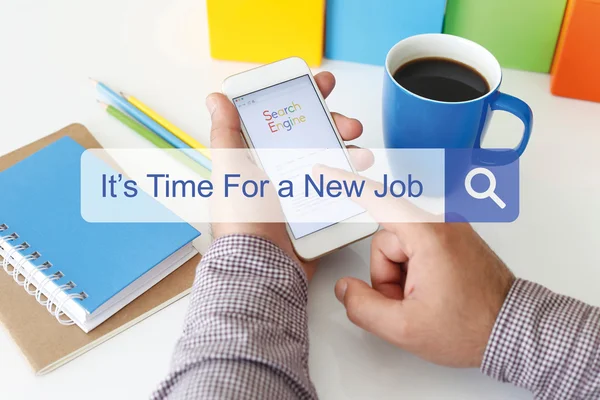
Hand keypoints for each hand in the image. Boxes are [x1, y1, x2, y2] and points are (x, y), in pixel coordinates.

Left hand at [206, 72, 365, 280]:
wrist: (263, 264)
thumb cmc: (243, 218)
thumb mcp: (230, 170)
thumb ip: (226, 134)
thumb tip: (216, 98)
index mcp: (257, 156)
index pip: (281, 117)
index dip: (302, 98)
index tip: (322, 85)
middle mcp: (278, 169)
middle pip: (311, 134)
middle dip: (333, 122)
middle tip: (348, 124)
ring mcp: (299, 188)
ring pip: (329, 157)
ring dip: (347, 147)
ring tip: (359, 149)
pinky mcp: (315, 207)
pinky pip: (336, 185)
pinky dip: (350, 175)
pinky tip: (358, 170)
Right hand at [326, 171, 514, 366]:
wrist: (514, 330)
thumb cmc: (472, 327)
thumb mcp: (405, 328)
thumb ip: (364, 307)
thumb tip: (345, 288)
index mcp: (428, 235)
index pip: (377, 199)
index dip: (345, 184)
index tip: (324, 171)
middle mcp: (440, 223)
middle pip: (385, 240)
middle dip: (387, 276)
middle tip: (410, 303)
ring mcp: (449, 230)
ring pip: (399, 247)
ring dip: (401, 277)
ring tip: (425, 301)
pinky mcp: (452, 239)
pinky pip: (416, 249)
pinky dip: (414, 272)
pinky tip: (432, 293)